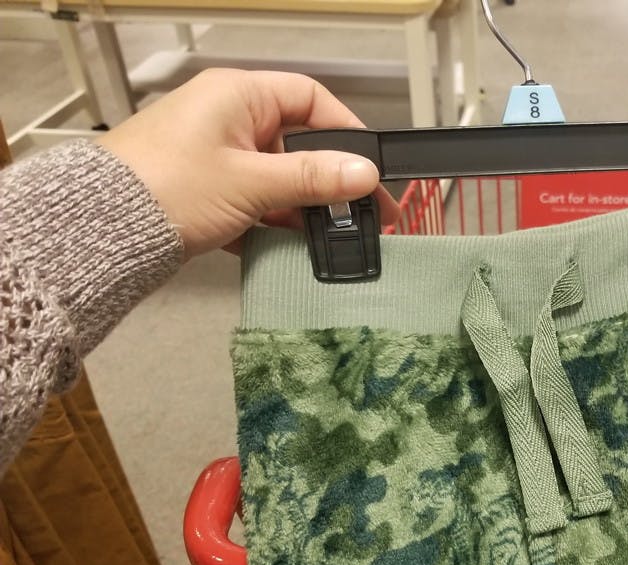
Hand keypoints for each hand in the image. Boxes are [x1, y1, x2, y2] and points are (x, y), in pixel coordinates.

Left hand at [98, 68, 400, 257]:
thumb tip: (363, 174)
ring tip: (332, 238)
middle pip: (299, 143)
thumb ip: (312, 178)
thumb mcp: (252, 183)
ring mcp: (215, 155)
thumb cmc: (165, 188)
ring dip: (304, 207)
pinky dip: (276, 222)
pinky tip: (294, 246)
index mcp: (238, 96)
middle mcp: (227, 118)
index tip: (369, 168)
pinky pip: (256, 200)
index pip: (310, 99)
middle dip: (330, 181)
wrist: (100, 230)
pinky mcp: (206, 189)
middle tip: (364, 214)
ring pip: (279, 177)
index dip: (346, 132)